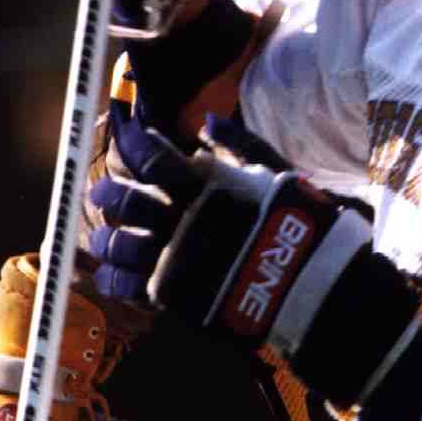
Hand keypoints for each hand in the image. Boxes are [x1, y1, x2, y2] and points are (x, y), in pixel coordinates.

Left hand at [88, 104, 416, 408]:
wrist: (320, 291)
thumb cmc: (306, 227)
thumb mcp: (281, 175)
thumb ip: (243, 147)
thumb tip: (207, 121)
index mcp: (208, 186)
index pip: (155, 158)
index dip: (136, 148)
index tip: (130, 144)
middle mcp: (185, 221)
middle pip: (129, 202)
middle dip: (111, 195)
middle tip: (101, 193)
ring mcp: (177, 261)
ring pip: (122, 246)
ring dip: (108, 240)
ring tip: (103, 239)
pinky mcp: (177, 298)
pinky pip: (131, 288)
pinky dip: (115, 281)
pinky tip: (111, 277)